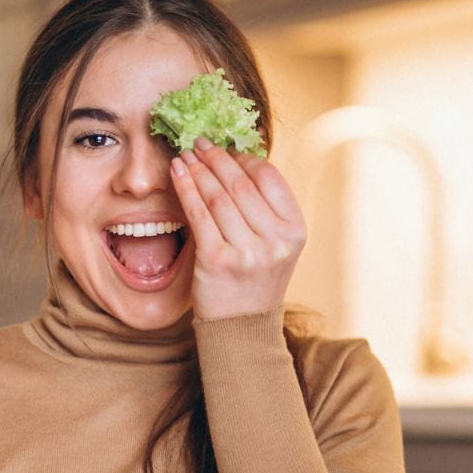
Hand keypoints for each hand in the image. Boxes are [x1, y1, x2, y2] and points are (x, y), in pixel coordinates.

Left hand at [170, 137, 306, 319]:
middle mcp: (275, 241)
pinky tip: (177, 174)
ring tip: (185, 156)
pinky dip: (185, 189)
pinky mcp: (217, 261)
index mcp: (295, 231)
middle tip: (199, 143)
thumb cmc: (254, 281)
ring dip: (198, 170)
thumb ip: (264, 210)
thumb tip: (236, 161)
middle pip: (240, 184)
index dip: (244, 159)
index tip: (226, 149)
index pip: (270, 178)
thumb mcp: (275, 245)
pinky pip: (198, 214)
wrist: (240, 328)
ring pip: (218, 196)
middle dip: (216, 158)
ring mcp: (247, 252)